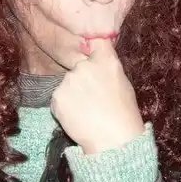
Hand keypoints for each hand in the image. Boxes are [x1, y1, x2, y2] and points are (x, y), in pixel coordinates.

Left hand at [51, 39, 143, 153]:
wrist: (114, 141)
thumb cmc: (124, 113)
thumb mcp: (123, 83)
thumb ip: (107, 66)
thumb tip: (96, 59)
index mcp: (105, 60)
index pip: (94, 40)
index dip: (90, 45)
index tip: (90, 52)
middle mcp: (84, 66)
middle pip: (78, 66)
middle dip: (82, 78)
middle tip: (93, 97)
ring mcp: (68, 80)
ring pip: (67, 83)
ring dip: (72, 93)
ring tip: (87, 110)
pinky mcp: (57, 96)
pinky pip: (59, 98)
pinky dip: (65, 106)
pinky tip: (78, 116)